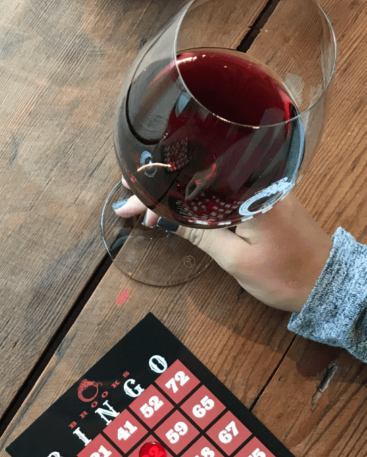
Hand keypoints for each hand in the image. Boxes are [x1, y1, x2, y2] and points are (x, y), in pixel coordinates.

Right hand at [113, 190, 331, 312]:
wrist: (325, 281)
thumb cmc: (286, 275)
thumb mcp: (235, 259)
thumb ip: (199, 234)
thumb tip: (165, 218)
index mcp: (250, 192)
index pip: (192, 184)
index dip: (156, 193)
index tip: (130, 202)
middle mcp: (257, 180)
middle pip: (197, 175)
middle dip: (160, 189)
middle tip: (130, 204)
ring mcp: (261, 185)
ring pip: (207, 180)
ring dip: (176, 193)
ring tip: (148, 208)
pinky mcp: (263, 195)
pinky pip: (222, 188)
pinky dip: (197, 196)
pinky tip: (178, 204)